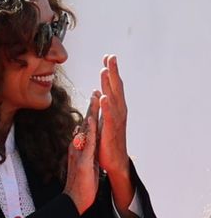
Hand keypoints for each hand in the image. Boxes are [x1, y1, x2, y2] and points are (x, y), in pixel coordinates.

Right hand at [63, 92, 100, 213]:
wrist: (74, 200)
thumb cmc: (81, 185)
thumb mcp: (85, 165)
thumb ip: (87, 154)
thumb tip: (88, 147)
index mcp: (80, 149)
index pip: (87, 129)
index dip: (92, 114)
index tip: (97, 100)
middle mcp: (77, 148)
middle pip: (85, 125)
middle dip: (91, 108)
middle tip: (96, 91)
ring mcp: (79, 153)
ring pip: (85, 129)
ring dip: (90, 113)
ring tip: (95, 98)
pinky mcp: (82, 160)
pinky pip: (87, 143)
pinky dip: (89, 131)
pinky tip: (92, 120)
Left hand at [97, 55, 129, 178]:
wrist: (115, 162)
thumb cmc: (108, 141)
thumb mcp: (103, 120)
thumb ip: (101, 107)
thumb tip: (97, 93)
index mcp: (115, 108)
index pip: (112, 86)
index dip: (110, 72)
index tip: (107, 57)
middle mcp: (119, 111)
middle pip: (116, 88)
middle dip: (113, 72)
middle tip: (110, 56)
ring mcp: (117, 121)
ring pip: (113, 99)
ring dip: (109, 84)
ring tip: (105, 70)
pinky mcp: (112, 131)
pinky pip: (109, 117)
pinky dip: (107, 106)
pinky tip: (103, 96)